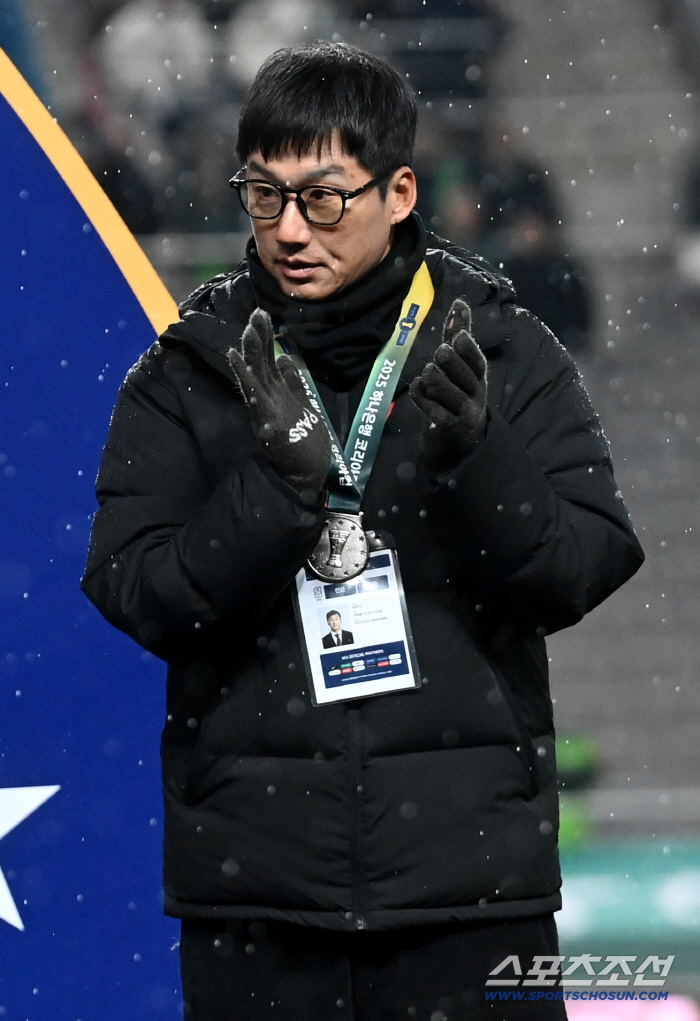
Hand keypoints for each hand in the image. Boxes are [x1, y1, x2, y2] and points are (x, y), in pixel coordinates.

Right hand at [227, 308, 330, 498]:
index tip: (262, 315)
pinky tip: (235, 358)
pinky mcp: (267, 420)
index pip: (269, 360)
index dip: (266, 339)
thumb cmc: (305, 443)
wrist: (305, 474)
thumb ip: (293, 383)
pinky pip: (254, 394)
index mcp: (278, 392)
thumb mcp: (302, 405)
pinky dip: (244, 375)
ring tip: (247, 329)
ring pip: (256, 373)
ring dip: (251, 350)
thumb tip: (285, 359)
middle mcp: (270, 397)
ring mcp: (266, 407)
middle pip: (262, 361)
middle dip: (259, 337)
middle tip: (257, 312)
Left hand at [409, 298, 486, 472]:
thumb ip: (458, 335)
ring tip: (427, 373)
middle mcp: (475, 394)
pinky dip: (422, 397)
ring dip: (434, 379)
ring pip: (448, 391)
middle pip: (464, 375)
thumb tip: (459, 302)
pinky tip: (417, 387)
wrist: (459, 438)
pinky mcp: (449, 426)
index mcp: (478, 377)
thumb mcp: (460, 365)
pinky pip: (434, 409)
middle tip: (439, 354)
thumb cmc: (458, 393)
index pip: (477, 362)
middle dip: (450, 363)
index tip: (458, 337)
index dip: (469, 349)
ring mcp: (463, 412)